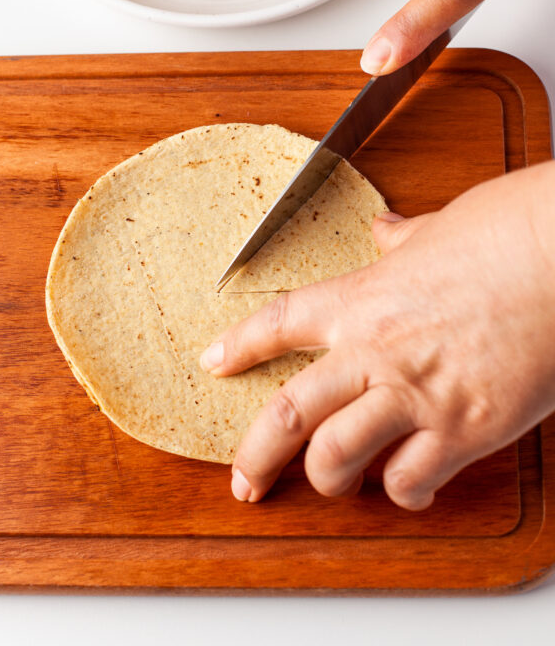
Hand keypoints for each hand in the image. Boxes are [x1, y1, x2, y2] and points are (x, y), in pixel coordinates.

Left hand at [201, 162, 554, 509]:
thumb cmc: (504, 233)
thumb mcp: (439, 227)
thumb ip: (402, 239)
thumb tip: (385, 228)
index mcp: (363, 298)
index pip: (279, 323)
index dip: (239, 345)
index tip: (214, 362)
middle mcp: (376, 350)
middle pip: (287, 413)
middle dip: (255, 455)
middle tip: (245, 479)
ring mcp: (417, 393)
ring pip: (335, 459)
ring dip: (327, 480)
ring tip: (334, 482)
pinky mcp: (463, 428)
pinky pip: (410, 480)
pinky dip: (404, 492)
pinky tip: (411, 486)